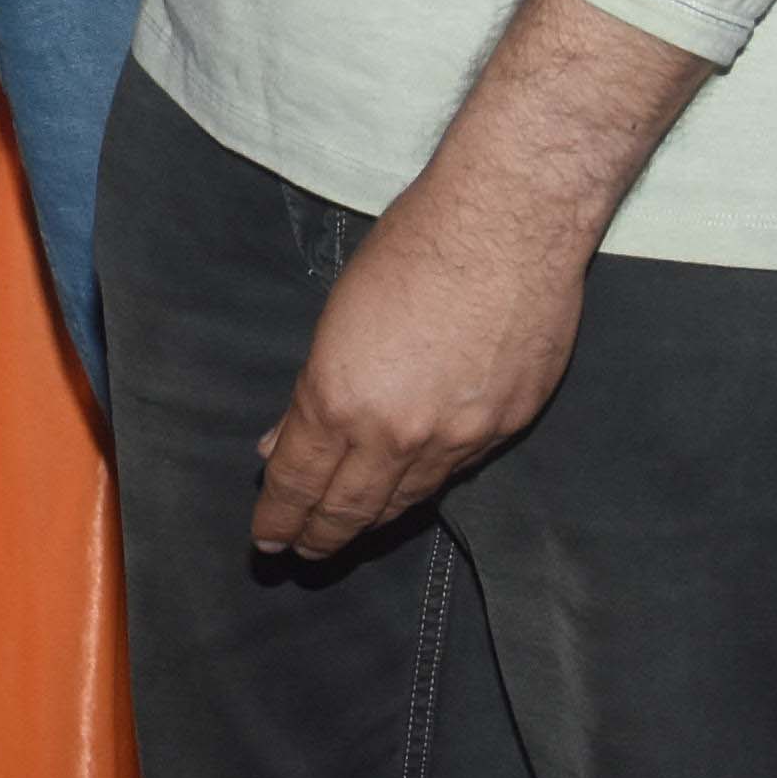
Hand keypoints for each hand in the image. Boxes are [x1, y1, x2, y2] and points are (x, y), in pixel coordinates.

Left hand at [251, 168, 590, 556]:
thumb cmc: (414, 246)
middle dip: (320, 536)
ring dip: (372, 521)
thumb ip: (311, 390)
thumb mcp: (339, 313)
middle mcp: (396, 433)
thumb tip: (282, 440)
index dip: (279, 517)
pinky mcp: (505, 428)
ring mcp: (457, 438)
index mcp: (340, 398)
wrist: (509, 224)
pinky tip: (411, 492)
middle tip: (302, 553)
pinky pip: (457, 474)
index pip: (298, 481)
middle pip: (349, 508)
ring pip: (406, 500)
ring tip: (350, 533)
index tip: (267, 539)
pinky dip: (426, 487)